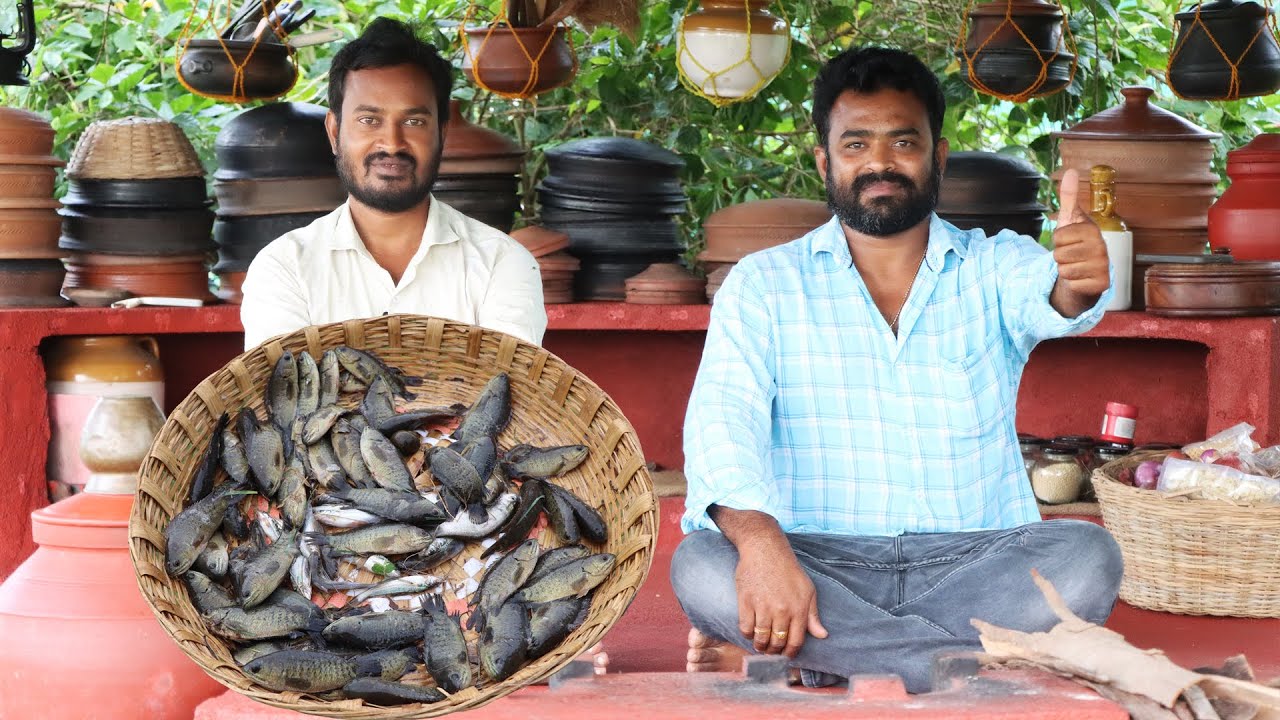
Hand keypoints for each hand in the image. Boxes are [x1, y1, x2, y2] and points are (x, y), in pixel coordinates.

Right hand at [734, 536, 827, 658]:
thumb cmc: (788, 569)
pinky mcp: (746, 601)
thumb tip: (822, 635)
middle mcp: (782, 610)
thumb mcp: (807, 589)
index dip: (790, 653)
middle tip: (772, 651)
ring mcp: (763, 606)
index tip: (786, 655)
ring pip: (761, 638)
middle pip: (777, 643)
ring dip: (760, 646)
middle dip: (775, 651)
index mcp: (799, 608)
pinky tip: (750, 632)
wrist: (765, 549)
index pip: (796, 641)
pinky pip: (745, 628)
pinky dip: (747, 635)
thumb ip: (813, 615)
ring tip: (760, 645)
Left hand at [1050, 168, 1110, 315]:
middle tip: (1072, 254)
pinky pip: (1070, 283)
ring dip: (1065, 268)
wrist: (1088, 270)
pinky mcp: (1100, 284)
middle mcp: (1101, 248)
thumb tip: (1070, 171)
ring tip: (1076, 264)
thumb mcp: (1070, 219)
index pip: (1058, 237)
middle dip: (1060, 255)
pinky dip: (1071, 282)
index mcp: (1092, 230)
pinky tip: (1081, 276)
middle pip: (1058, 254)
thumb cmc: (1077, 242)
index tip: (1070, 239)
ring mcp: (1102, 267)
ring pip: (1063, 269)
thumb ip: (1068, 197)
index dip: (1059, 240)